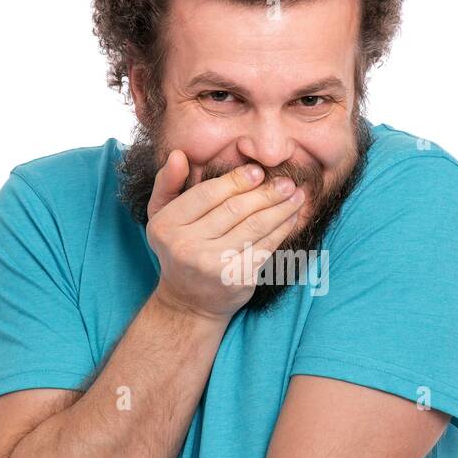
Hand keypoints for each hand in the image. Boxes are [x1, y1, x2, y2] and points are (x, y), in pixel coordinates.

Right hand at [145, 150, 306, 321]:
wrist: (189, 302)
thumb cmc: (178, 249)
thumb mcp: (161, 216)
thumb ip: (167, 183)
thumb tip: (177, 155)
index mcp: (166, 225)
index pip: (207, 194)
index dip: (236, 180)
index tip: (258, 171)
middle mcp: (186, 246)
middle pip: (234, 210)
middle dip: (265, 193)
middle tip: (287, 181)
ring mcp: (212, 264)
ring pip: (254, 227)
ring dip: (280, 208)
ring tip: (297, 195)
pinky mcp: (236, 279)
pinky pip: (265, 247)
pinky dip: (282, 230)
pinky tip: (292, 217)